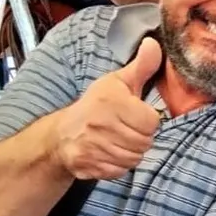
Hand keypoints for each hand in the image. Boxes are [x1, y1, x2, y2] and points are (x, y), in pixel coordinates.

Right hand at [51, 38, 162, 179]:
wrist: (61, 134)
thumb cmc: (95, 106)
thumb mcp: (117, 82)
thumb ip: (141, 66)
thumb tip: (154, 44)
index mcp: (110, 102)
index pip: (152, 122)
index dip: (147, 120)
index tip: (136, 115)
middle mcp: (100, 125)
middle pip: (145, 142)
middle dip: (140, 137)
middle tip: (127, 129)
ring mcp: (92, 147)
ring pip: (134, 158)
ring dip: (131, 151)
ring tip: (118, 140)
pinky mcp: (88, 165)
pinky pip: (120, 171)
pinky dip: (119, 165)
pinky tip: (109, 152)